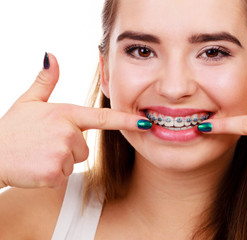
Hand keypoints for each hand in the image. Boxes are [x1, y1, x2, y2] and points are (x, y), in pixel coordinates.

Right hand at [0, 53, 150, 188]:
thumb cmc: (11, 129)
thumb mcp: (28, 102)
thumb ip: (45, 81)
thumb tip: (51, 55)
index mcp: (65, 113)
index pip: (102, 117)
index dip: (126, 120)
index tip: (145, 122)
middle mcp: (67, 132)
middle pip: (85, 147)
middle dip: (69, 149)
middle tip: (44, 145)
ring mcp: (61, 153)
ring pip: (74, 162)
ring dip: (60, 162)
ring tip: (39, 154)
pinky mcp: (54, 173)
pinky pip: (63, 176)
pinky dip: (52, 175)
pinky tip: (37, 167)